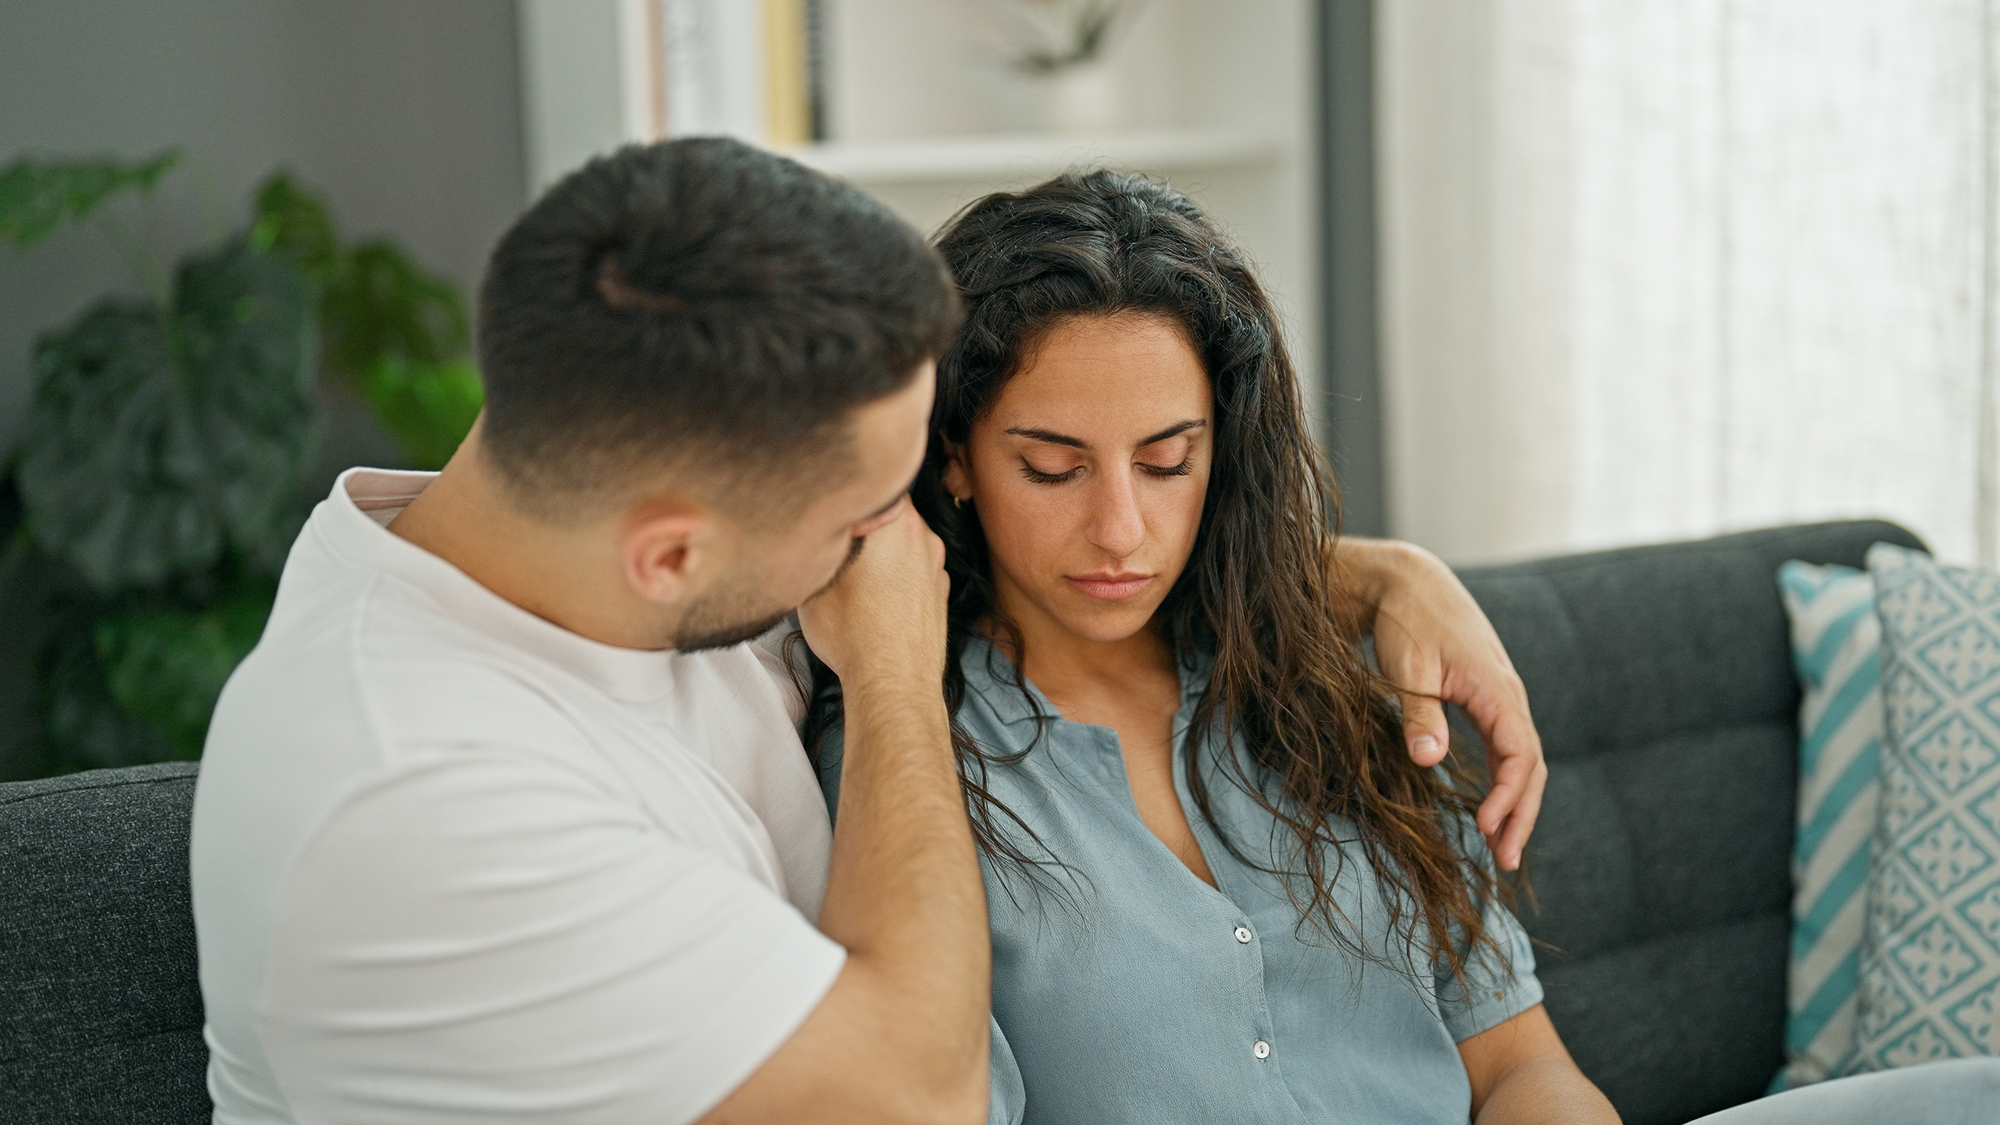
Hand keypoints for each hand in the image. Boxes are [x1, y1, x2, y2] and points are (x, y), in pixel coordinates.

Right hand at [797, 497, 949, 693]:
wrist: (894, 682)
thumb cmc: (852, 631)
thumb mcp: (813, 579)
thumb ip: (817, 544)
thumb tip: (810, 535)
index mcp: (895, 518)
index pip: (873, 484)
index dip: (849, 494)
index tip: (831, 508)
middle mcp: (922, 535)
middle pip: (890, 513)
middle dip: (865, 525)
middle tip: (836, 545)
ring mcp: (936, 565)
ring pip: (903, 544)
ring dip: (882, 554)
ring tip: (854, 580)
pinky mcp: (940, 594)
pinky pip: (914, 573)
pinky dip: (897, 579)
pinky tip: (875, 602)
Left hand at [1336, 538, 1546, 870]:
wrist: (1409, 581)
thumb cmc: (1406, 620)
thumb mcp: (1408, 666)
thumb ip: (1419, 713)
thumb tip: (1429, 759)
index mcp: (1497, 690)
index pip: (1520, 756)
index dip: (1507, 797)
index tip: (1485, 830)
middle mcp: (1508, 695)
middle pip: (1531, 765)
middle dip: (1522, 815)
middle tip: (1504, 862)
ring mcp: (1501, 698)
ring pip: (1522, 760)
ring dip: (1515, 803)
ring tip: (1501, 848)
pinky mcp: (1487, 699)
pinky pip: (1507, 748)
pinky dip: (1504, 782)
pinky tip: (1491, 810)